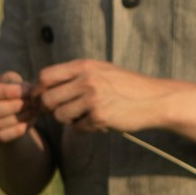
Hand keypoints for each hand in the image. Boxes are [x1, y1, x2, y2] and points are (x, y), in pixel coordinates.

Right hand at [0, 69, 38, 145]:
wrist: (1, 107)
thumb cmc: (4, 88)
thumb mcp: (6, 79)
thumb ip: (14, 81)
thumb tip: (27, 90)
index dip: (7, 92)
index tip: (28, 90)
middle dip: (13, 106)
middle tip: (32, 101)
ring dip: (18, 117)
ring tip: (34, 109)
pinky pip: (2, 136)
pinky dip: (19, 129)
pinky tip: (31, 120)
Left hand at [35, 58, 168, 136]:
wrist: (155, 99)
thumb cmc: (125, 86)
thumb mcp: (101, 71)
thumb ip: (75, 75)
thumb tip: (42, 86)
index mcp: (84, 66)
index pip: (45, 76)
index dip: (39, 90)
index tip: (44, 98)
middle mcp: (86, 79)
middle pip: (47, 99)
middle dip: (50, 109)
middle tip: (62, 111)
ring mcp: (93, 98)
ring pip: (59, 116)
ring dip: (68, 120)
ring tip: (83, 115)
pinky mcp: (100, 117)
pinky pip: (77, 128)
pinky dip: (85, 128)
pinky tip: (99, 122)